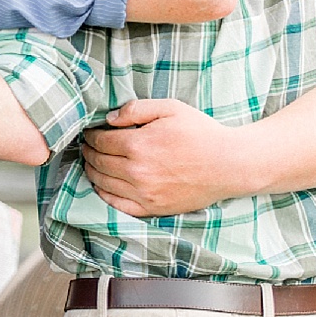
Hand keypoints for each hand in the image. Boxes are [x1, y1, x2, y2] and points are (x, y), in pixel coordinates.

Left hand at [80, 99, 248, 217]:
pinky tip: (101, 186)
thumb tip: (109, 119)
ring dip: (92, 171)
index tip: (90, 132)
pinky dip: (104, 195)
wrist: (229, 164)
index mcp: (139, 144)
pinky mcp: (153, 208)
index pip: (101, 141)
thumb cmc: (201, 133)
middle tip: (86, 145)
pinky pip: (118, 205)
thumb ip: (136, 109)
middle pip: (98, 162)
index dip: (91, 135)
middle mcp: (138, 171)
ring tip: (91, 162)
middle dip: (88, 152)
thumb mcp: (170, 108)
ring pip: (103, 183)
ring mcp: (145, 193)